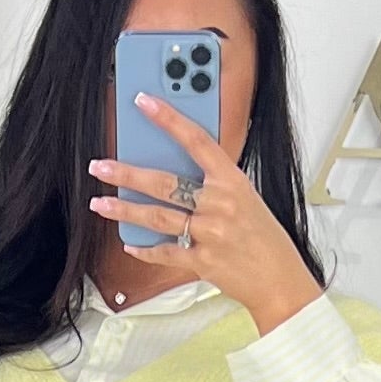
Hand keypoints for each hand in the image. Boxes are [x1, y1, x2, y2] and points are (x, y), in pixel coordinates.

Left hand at [88, 92, 322, 335]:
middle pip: (164, 182)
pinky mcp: (202, 262)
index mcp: (232, 181)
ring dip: (124, 210)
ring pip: (157, 217)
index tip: (143, 102)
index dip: (168, 118)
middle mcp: (220, 204)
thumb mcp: (245, 198)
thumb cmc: (263, 237)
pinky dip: (144, 249)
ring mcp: (210, 234)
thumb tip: (175, 169)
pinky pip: (164, 252)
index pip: (196, 140)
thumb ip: (213, 183)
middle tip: (100, 166)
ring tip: (100, 203)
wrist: (280, 280)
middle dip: (126, 174)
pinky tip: (128, 243)